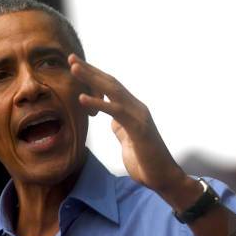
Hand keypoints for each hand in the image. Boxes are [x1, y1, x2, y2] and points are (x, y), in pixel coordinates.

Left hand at [68, 54, 188, 196]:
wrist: (163, 177)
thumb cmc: (146, 162)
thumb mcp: (128, 142)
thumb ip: (121, 129)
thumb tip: (112, 122)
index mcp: (133, 111)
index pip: (111, 88)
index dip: (94, 76)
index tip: (75, 66)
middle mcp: (137, 108)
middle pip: (111, 83)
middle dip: (90, 70)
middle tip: (71, 58)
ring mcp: (139, 116)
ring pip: (113, 91)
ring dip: (92, 78)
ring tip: (74, 68)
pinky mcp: (138, 128)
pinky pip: (116, 111)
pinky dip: (98, 103)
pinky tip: (82, 98)